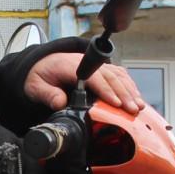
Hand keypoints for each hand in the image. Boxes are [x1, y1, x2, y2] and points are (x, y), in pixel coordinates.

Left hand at [23, 53, 144, 112]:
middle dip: (124, 94)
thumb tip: (60, 102)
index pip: (93, 77)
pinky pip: (119, 75)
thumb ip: (47, 94)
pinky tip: (136, 98)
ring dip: (130, 91)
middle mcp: (86, 64)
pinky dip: (129, 86)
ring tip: (139, 107)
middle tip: (132, 110)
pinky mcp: (101, 70)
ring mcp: (95, 66)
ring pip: (117, 76)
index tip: (116, 103)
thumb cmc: (39, 76)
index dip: (106, 90)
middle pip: (110, 77)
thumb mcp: (35, 86)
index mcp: (70, 66)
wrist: (41, 65)